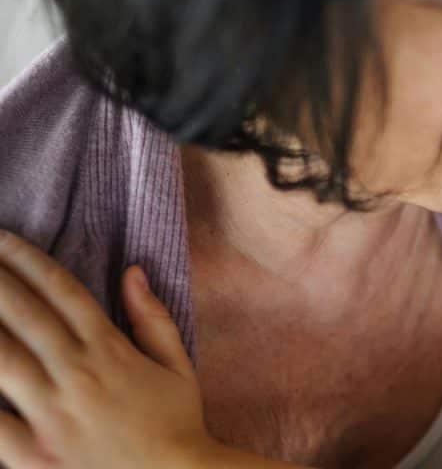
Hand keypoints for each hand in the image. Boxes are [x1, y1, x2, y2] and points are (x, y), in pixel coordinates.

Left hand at [0, 229, 216, 468]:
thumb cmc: (177, 425)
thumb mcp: (178, 365)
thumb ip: (153, 317)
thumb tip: (132, 271)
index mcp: (110, 350)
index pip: (62, 292)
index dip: (29, 261)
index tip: (3, 240)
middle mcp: (77, 373)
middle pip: (23, 314)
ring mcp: (51, 412)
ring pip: (0, 356)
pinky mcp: (33, 452)